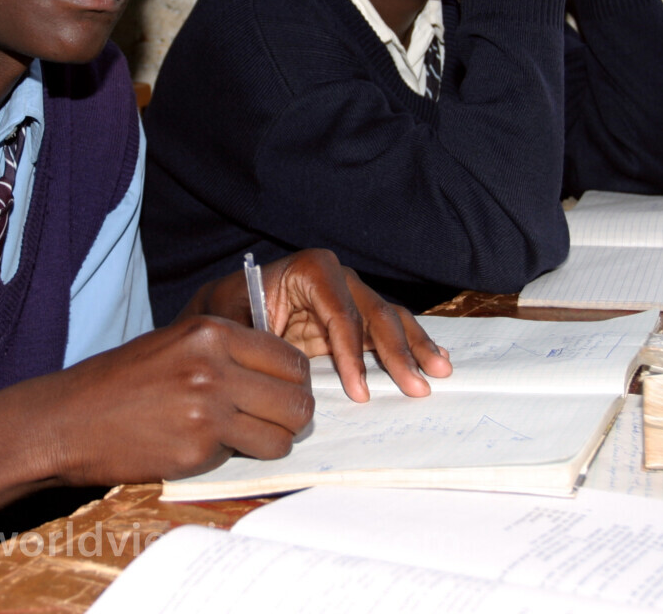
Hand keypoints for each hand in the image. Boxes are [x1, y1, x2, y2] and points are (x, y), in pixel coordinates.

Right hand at [36, 315, 315, 485]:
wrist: (68, 419)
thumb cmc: (121, 381)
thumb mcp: (175, 343)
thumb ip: (226, 352)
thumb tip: (280, 372)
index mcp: (211, 332)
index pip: (290, 359)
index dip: (293, 381)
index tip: (281, 392)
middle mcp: (214, 367)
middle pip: (297, 399)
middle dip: (291, 415)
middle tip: (272, 421)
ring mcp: (207, 410)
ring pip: (283, 435)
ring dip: (271, 440)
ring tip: (242, 436)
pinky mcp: (198, 450)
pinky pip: (248, 457)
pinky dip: (236, 456)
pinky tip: (206, 446)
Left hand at [182, 249, 452, 401]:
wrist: (224, 311)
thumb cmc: (225, 313)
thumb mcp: (231, 322)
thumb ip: (258, 338)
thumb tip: (285, 364)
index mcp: (309, 271)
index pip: (341, 312)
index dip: (352, 353)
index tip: (359, 391)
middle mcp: (337, 278)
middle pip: (374, 314)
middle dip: (398, 352)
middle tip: (416, 386)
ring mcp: (349, 297)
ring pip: (390, 319)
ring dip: (416, 347)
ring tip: (438, 372)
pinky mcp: (354, 320)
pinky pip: (388, 330)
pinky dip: (410, 346)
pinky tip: (433, 362)